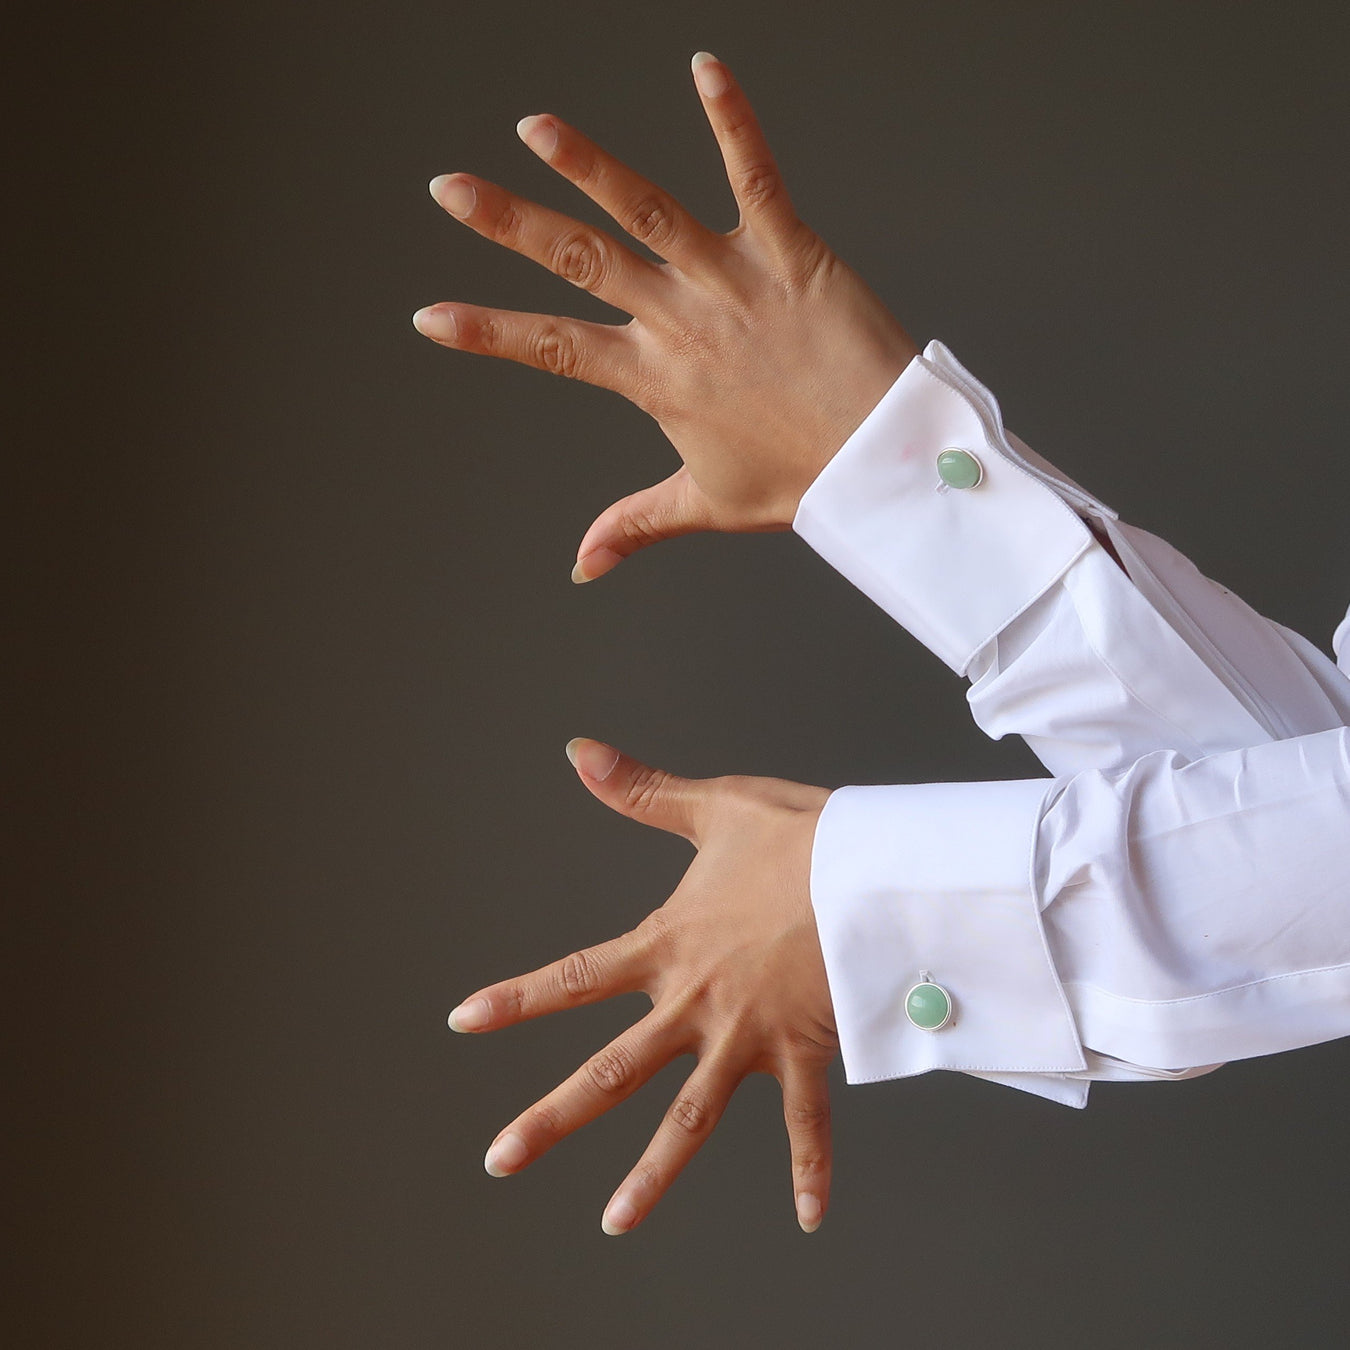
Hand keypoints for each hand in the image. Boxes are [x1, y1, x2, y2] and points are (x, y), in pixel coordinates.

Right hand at [414, 51, 918, 582]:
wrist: (884, 461)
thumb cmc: (802, 483)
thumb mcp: (708, 505)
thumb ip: (635, 523)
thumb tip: (580, 566)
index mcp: (655, 379)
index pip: (552, 348)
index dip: (486, 332)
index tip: (428, 316)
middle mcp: (680, 323)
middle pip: (579, 263)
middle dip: (508, 224)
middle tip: (449, 188)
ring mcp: (731, 283)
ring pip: (646, 211)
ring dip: (587, 165)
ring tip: (535, 126)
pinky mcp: (789, 252)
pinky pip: (754, 174)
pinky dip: (730, 118)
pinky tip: (703, 64)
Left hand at [447, 739, 837, 1234]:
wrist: (875, 869)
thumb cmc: (799, 836)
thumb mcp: (715, 807)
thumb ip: (642, 791)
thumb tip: (577, 752)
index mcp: (667, 946)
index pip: (574, 978)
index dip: (515, 999)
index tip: (462, 1022)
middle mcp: (694, 1001)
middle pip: (610, 1071)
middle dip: (551, 1118)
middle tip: (499, 1160)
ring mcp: (747, 1035)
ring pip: (688, 1118)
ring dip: (652, 1174)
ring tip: (615, 1222)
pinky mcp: (803, 1051)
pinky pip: (806, 1123)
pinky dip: (809, 1170)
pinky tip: (809, 1218)